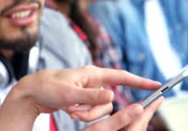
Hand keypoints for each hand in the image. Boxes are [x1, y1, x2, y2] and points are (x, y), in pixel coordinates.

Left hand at [0, 66, 160, 130]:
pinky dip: (80, 114)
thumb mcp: (69, 94)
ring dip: (85, 114)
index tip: (156, 85)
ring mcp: (87, 91)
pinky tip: (67, 109)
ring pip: (100, 110)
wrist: (31, 91)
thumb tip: (113, 96)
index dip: (139, 81)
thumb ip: (91, 96)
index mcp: (91, 74)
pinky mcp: (82, 99)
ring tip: (68, 108)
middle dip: (94, 111)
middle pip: (109, 102)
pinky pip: (90, 112)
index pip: (121, 76)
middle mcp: (92, 81)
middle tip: (74, 110)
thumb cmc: (47, 87)